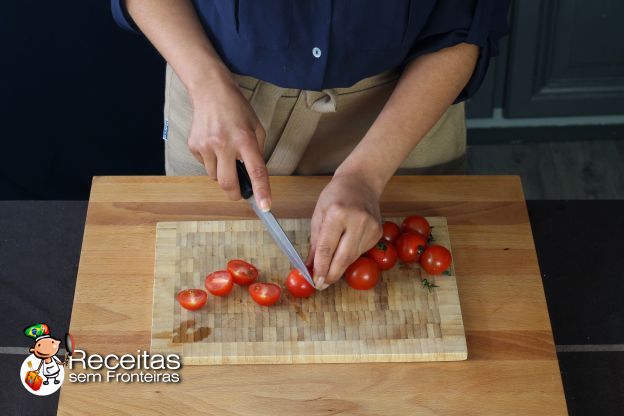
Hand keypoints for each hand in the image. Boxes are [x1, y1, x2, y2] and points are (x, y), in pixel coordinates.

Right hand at [187, 74, 270, 209]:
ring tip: (226, 154)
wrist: (210, 91)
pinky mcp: (194, 146)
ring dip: (223, 173)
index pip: (255, 170)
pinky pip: (205, 166)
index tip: (265, 206)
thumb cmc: (237, 109)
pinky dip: (212, 162)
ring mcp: (206, 146)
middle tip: (241, 193)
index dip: (261, 191)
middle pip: (228, 184)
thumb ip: (257, 152)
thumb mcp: (256, 127)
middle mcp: (224, 144)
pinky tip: (214, 145)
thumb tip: (254, 176)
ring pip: (215, 177)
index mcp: (245, 139)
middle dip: (236, 194)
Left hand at [306, 173, 382, 289]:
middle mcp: (357, 221)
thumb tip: (310, 266)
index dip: (321, 268)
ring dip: (340, 266)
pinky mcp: (378, 232)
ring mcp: (371, 227)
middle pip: (343, 257)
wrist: (361, 182)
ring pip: (353, 257)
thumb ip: (315, 242)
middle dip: (332, 274)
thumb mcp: (319, 214)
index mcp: (337, 213)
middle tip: (322, 285)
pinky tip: (344, 250)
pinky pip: (361, 251)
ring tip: (329, 270)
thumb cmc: (336, 195)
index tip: (315, 281)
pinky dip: (350, 255)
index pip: (327, 248)